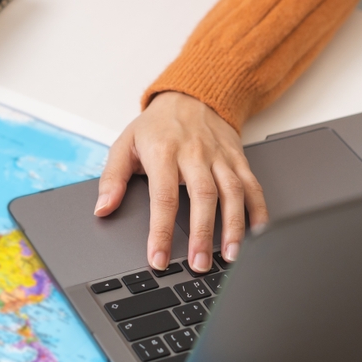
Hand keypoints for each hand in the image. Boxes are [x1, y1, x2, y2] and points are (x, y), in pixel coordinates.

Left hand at [95, 92, 268, 272]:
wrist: (190, 96)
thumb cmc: (156, 127)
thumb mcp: (124, 144)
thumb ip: (112, 178)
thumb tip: (102, 209)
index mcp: (163, 152)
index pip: (163, 196)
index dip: (161, 231)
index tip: (158, 258)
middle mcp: (195, 154)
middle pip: (203, 196)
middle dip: (203, 234)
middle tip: (199, 265)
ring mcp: (220, 157)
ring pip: (232, 192)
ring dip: (233, 227)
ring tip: (231, 257)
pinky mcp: (238, 159)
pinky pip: (253, 186)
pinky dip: (259, 210)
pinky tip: (258, 234)